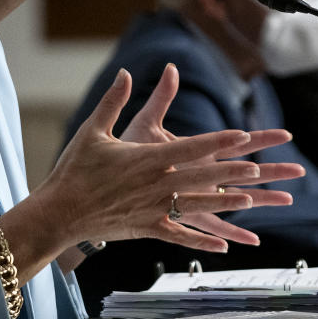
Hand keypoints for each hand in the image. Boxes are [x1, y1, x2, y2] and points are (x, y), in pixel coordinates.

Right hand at [23, 66, 303, 257]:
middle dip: (232, 173)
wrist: (59, 211)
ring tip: (250, 200)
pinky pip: (179, 236)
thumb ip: (114, 101)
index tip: (242, 135)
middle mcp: (155, 184)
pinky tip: (223, 245)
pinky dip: (202, 241)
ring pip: (197, 205)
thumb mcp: (93, 130)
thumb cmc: (74, 169)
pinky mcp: (146, 229)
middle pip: (201, 176)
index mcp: (146, 158)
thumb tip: (125, 72)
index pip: (191, 147)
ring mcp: (152, 209)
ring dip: (225, 204)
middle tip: (259, 169)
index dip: (219, 140)